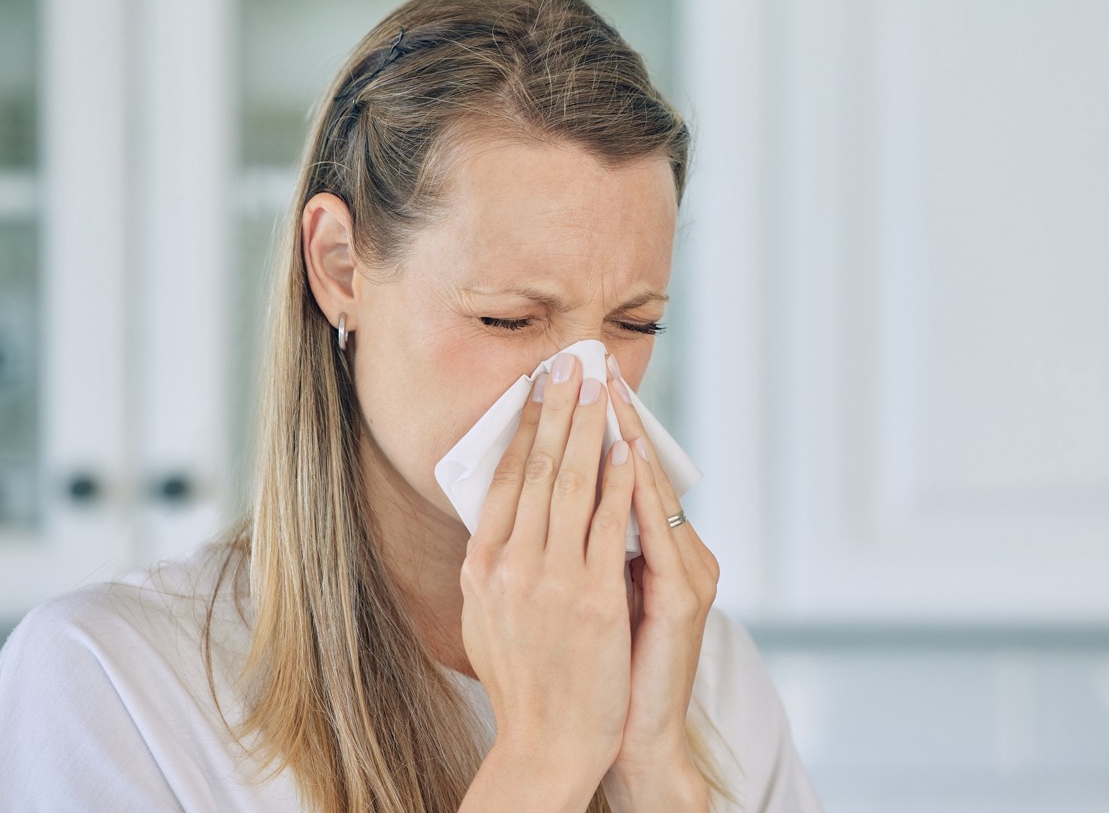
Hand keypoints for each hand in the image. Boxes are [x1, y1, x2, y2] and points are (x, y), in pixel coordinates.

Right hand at [459, 354, 636, 799]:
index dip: (523, 428)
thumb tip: (498, 518)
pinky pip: (610, 526)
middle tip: (570, 363)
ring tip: (600, 386)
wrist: (546, 744)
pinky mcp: (596, 598)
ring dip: (589, 428)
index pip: (503, 480)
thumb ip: (493, 565)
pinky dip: (619, 483)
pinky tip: (627, 450)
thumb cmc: (522, 683)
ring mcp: (553, 581)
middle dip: (558, 410)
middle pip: (537, 470)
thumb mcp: (485, 617)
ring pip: (573, 486)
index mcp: (482, 567)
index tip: (537, 388)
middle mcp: (510, 566)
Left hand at [603, 354, 719, 801]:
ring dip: (626, 438)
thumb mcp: (594, 600)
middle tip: (590, 366)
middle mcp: (681, 557)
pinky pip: (656, 532)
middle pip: (643, 472)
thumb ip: (588, 551)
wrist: (628, 740)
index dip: (601, 430)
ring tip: (603, 394)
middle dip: (612, 417)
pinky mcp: (683, 598)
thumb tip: (546, 502)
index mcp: (660, 556)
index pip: (626, 478)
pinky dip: (637, 492)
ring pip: (653, 492)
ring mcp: (687, 575)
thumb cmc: (605, 673)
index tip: (576, 384)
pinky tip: (621, 459)